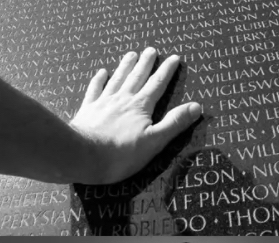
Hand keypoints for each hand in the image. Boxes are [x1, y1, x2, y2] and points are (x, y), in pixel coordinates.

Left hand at [69, 47, 201, 184]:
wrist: (82, 156)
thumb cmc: (120, 154)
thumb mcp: (154, 142)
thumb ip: (174, 123)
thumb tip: (196, 106)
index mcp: (140, 107)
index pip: (157, 84)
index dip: (166, 71)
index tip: (174, 58)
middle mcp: (122, 99)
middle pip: (136, 77)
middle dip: (146, 63)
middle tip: (151, 49)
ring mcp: (103, 103)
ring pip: (117, 79)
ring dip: (125, 66)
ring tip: (131, 54)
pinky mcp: (87, 110)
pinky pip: (94, 90)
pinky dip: (98, 80)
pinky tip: (101, 72)